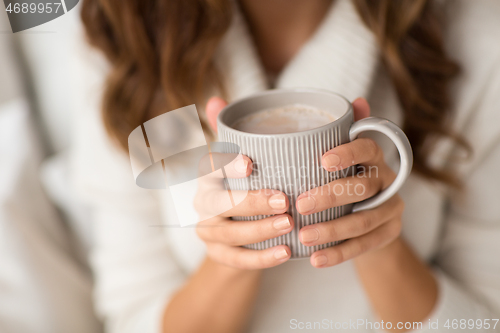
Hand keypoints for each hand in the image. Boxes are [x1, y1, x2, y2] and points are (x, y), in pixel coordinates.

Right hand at [195, 97, 293, 269]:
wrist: (233, 238)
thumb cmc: (242, 190)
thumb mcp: (237, 163)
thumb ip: (231, 133)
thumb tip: (215, 99)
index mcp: (208, 177)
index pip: (210, 167)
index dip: (226, 164)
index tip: (249, 161)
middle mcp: (203, 203)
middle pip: (220, 203)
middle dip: (251, 201)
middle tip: (284, 200)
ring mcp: (209, 232)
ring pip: (230, 233)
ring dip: (259, 230)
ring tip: (289, 225)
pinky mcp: (219, 256)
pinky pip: (238, 260)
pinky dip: (262, 258)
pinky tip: (286, 253)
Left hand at [297, 98, 404, 267]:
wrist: (372, 219)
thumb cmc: (345, 180)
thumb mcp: (341, 158)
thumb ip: (339, 133)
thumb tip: (356, 100)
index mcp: (372, 157)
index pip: (367, 147)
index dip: (348, 152)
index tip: (323, 160)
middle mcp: (386, 180)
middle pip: (362, 186)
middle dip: (330, 195)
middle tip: (300, 204)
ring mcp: (391, 208)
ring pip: (364, 219)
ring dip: (332, 229)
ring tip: (304, 236)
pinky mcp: (390, 233)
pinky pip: (365, 245)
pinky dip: (339, 253)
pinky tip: (316, 259)